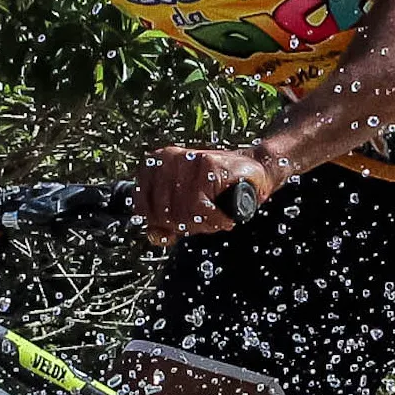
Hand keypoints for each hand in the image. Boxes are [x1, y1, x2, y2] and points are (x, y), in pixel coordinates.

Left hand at [135, 144, 283, 245]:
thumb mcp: (185, 206)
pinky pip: (199, 208)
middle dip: (185, 226)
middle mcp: (166, 159)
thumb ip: (164, 222)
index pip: (141, 208)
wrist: (254, 171)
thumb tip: (154, 235)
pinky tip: (224, 218)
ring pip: (180, 212)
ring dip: (202, 224)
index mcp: (153, 165)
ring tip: (215, 218)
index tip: (182, 223)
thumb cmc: (216, 190)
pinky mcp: (205, 165)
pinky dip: (214, 220)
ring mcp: (185, 160)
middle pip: (162, 213)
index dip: (161, 224)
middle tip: (205, 221)